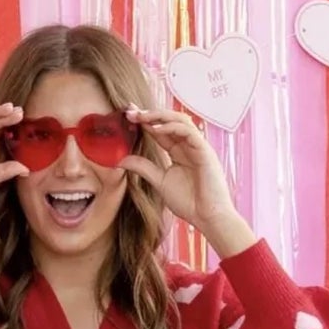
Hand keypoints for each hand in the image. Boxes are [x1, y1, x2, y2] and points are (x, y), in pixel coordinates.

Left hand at [124, 106, 253, 254]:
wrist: (207, 217)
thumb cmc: (189, 202)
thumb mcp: (159, 181)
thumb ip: (142, 168)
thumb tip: (121, 159)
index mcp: (179, 152)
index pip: (161, 130)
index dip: (145, 121)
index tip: (127, 116)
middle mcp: (189, 145)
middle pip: (170, 121)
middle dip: (150, 114)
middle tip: (130, 112)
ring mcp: (198, 147)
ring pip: (181, 120)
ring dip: (160, 116)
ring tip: (141, 116)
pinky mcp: (205, 151)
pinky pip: (189, 132)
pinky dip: (172, 127)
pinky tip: (155, 129)